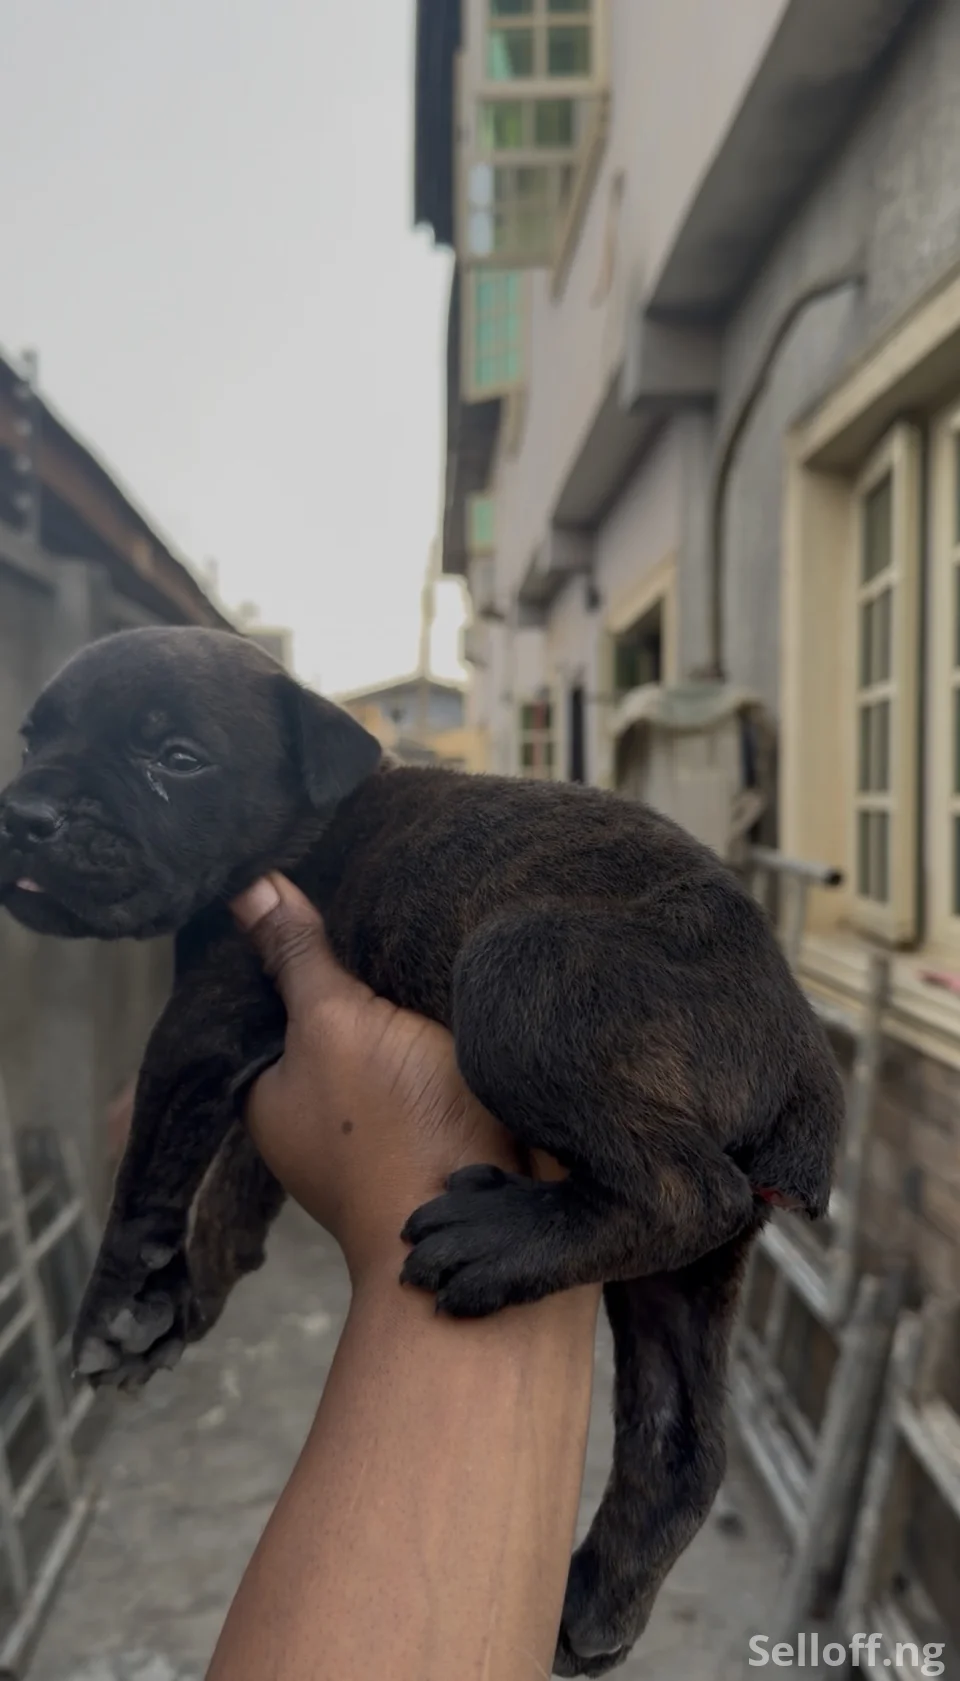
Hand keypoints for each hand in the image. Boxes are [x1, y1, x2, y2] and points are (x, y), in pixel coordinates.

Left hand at [230, 873, 524, 1285]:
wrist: (499, 1229)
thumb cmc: (398, 1134)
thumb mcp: (334, 1023)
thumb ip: (296, 956)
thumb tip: (246, 886)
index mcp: (270, 1086)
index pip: (262, 988)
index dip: (285, 933)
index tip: (311, 875)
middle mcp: (320, 1102)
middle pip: (327, 1003)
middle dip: (352, 956)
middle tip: (379, 880)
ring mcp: (384, 1114)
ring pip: (387, 1023)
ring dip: (406, 986)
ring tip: (427, 911)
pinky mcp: (444, 1116)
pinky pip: (435, 1047)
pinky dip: (446, 1016)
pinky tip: (465, 969)